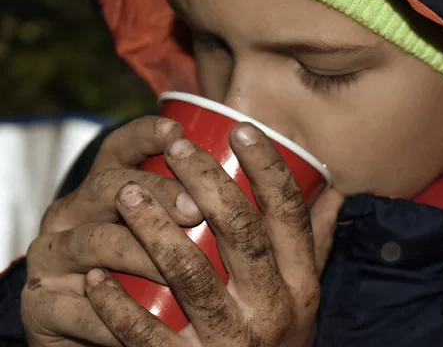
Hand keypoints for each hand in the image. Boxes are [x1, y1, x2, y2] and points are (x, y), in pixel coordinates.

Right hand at [22, 116, 203, 346]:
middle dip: (155, 191)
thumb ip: (189, 206)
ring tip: (178, 271)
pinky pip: (79, 306)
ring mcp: (54, 256)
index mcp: (104, 187)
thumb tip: (252, 181)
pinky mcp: (43, 303)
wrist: (83, 325)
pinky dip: (114, 312)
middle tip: (193, 209)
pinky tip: (145, 314)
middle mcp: (74, 212)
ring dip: (141, 254)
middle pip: (110, 185)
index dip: (146, 134)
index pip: (120, 147)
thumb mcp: (159, 230)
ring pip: (97, 241)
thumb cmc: (136, 270)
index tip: (178, 132)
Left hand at [85, 122, 344, 346]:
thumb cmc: (280, 337)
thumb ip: (316, 241)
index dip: (267, 167)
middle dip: (207, 181)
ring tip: (127, 192)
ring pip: (189, 272)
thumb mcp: (306, 293)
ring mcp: (231, 339)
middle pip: (240, 231)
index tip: (242, 129)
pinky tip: (95, 276)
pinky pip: (147, 334)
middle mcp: (271, 308)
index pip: (289, 214)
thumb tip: (336, 189)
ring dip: (153, 229)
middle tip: (179, 148)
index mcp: (301, 283)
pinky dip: (116, 305)